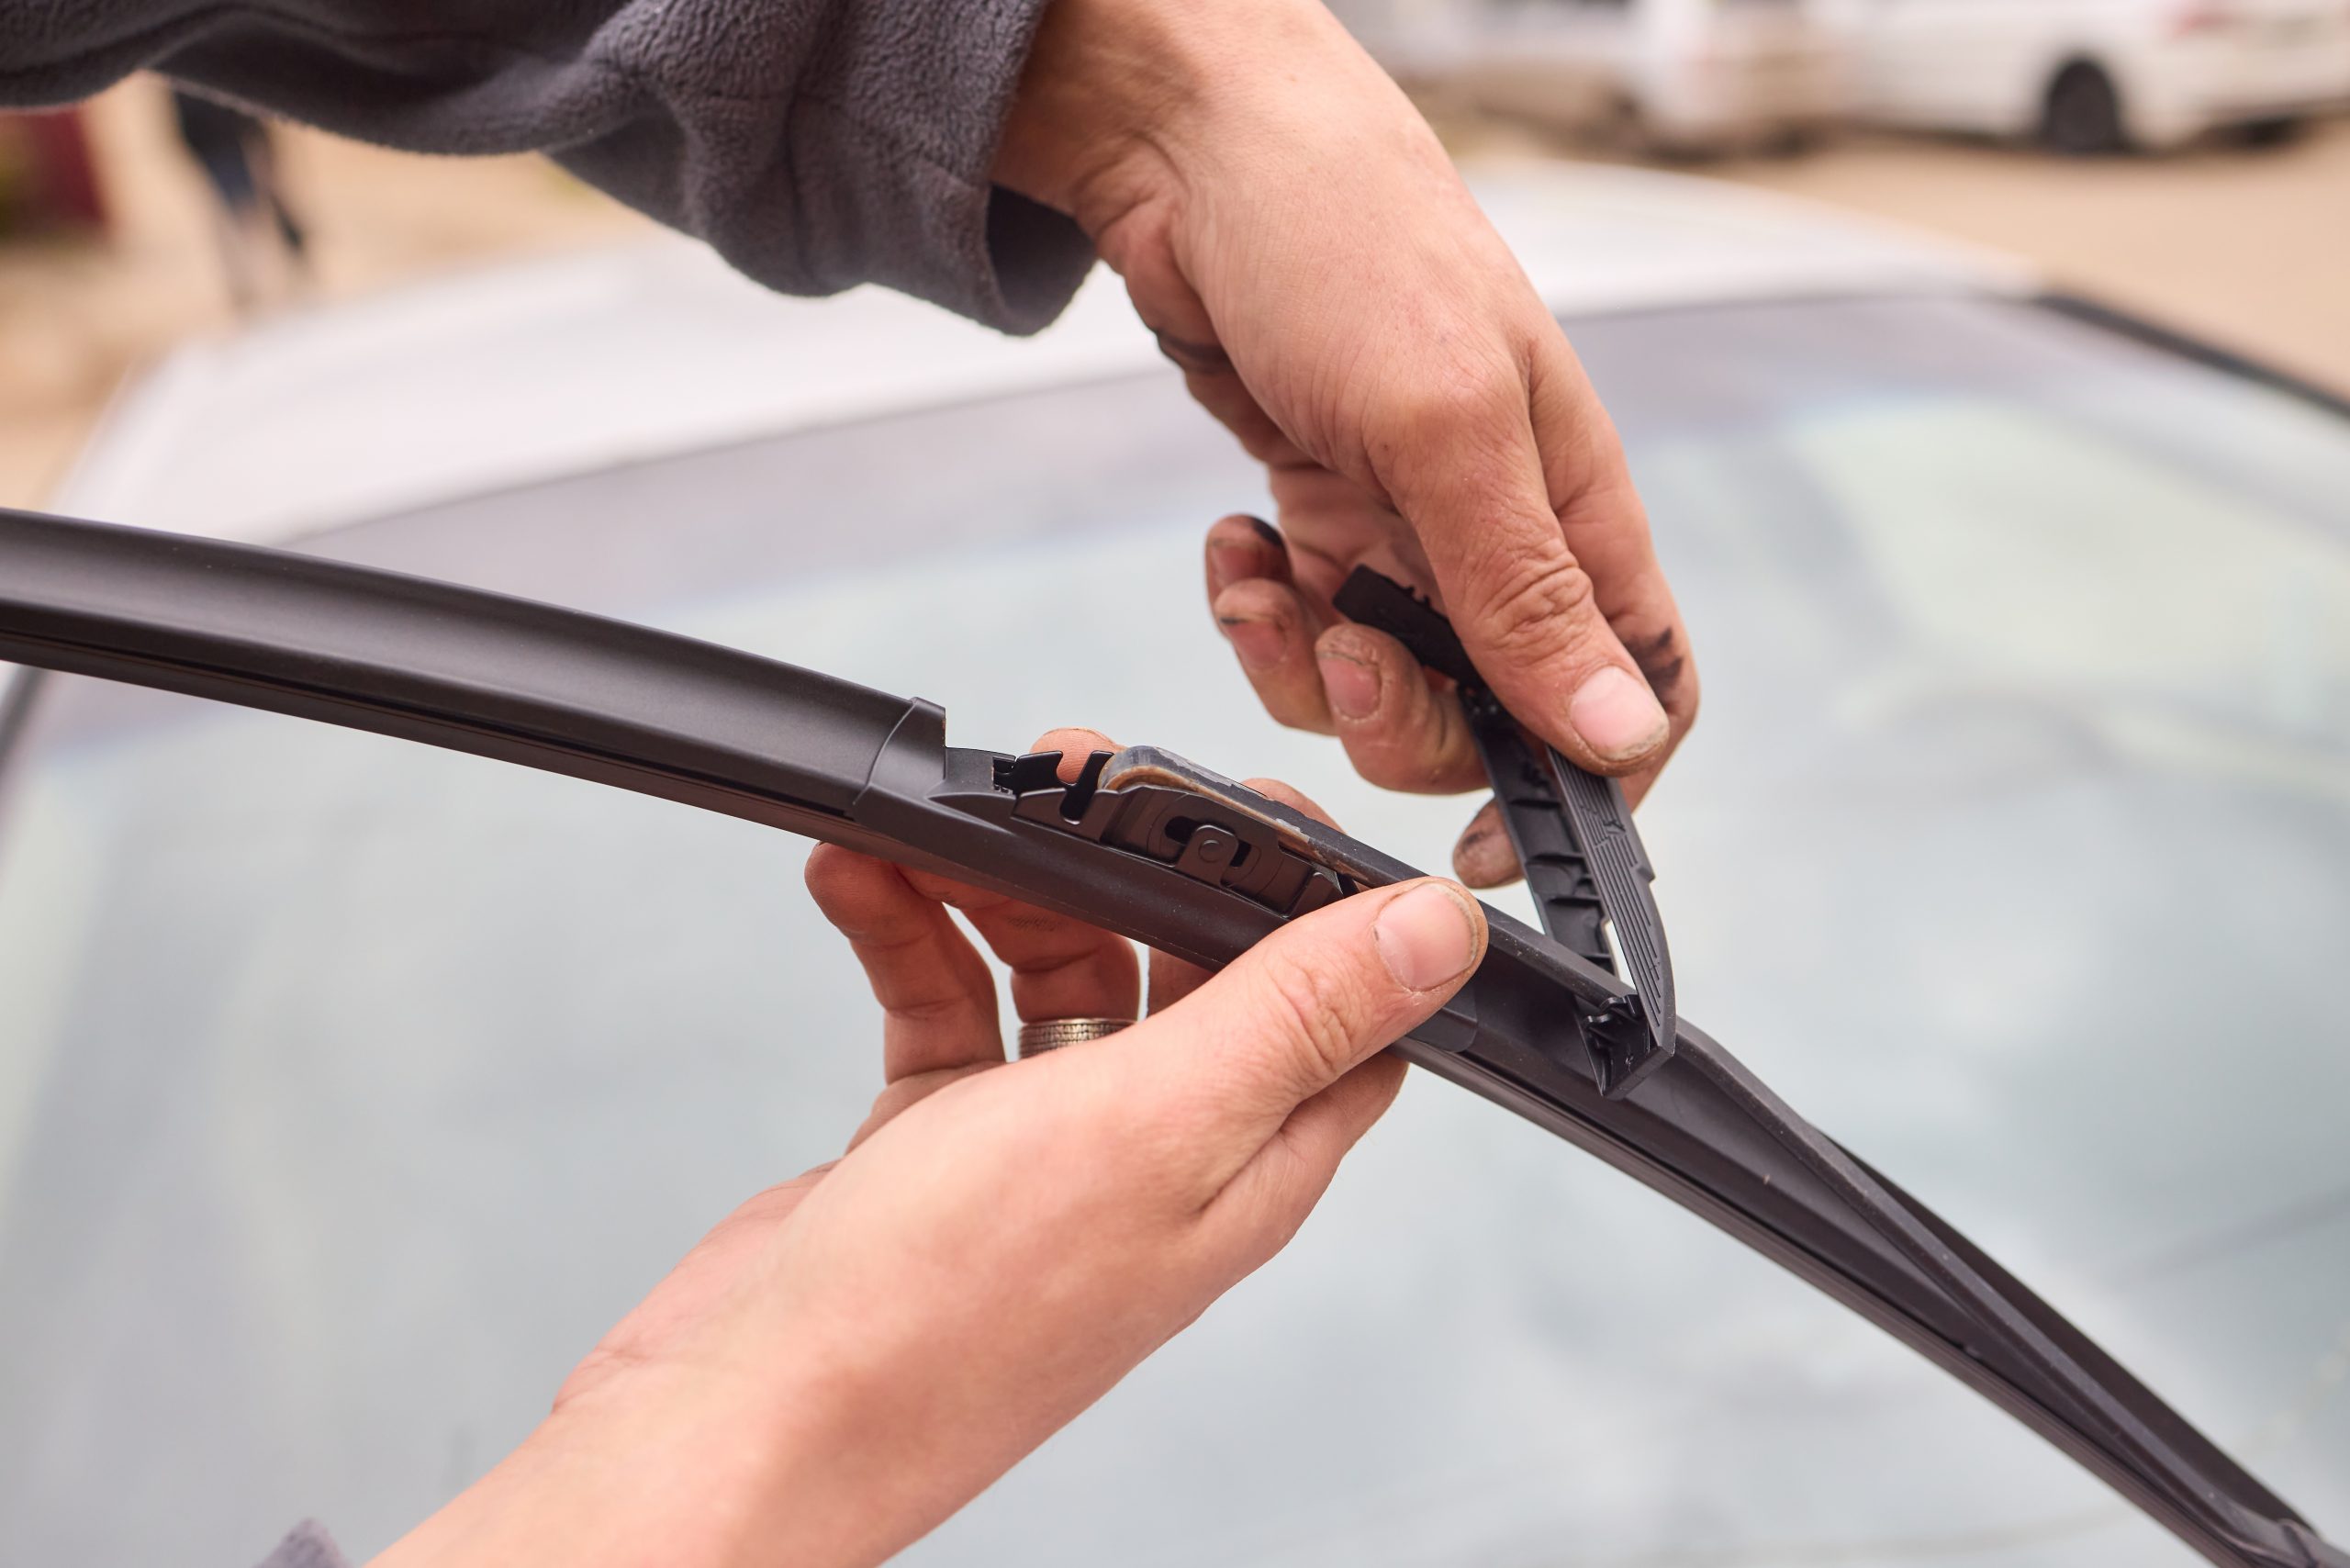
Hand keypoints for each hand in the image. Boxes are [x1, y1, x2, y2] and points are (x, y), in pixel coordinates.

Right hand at [371, 731, 1485, 1567]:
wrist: (747, 1420)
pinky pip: (946, 1005)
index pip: (1334, 1008)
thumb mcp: (1151, 1129)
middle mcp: (1157, 1156)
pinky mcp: (939, 1143)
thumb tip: (1440, 934)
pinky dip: (908, 933)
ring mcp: (1043, 1149)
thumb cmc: (945, 1319)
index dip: (1316, 898)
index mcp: (1244, 1163)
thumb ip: (1289, 1016)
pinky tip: (861, 882)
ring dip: (1001, 888)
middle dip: (1130, 865)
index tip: (1251, 801)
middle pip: (1181, 966)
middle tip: (1068, 780)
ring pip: (1055, 973)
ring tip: (941, 825)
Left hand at [995, 0, 1698, 884]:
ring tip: (1266, 582)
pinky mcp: (1325, 514)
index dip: (1589, 777)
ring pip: (1383, 690)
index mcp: (1576, 505)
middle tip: (1341, 657)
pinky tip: (1238, 543)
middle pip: (1492, 719)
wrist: (1196, 152)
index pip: (1639, 683)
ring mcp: (1406, 530)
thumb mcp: (1447, 422)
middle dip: (1403, 725)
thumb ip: (1525, 589)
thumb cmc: (1346, 236)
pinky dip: (1261, 614)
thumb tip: (1616, 728)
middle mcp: (1501, 532)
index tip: (1497, 838)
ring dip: (1309, 671)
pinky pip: (1304, 630)